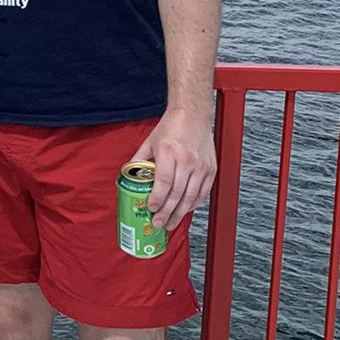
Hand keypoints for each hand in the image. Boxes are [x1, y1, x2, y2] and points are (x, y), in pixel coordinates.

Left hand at [129, 109, 214, 229]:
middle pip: (177, 193)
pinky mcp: (211, 169)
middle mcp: (187, 160)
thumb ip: (139, 160)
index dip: (157, 198)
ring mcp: (201, 166)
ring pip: (191, 196)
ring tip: (170, 223)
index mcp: (169, 152)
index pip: (164, 181)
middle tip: (159, 223)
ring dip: (180, 213)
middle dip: (167, 212)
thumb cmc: (171, 127)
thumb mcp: (149, 142)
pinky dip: (194, 204)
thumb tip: (128, 176)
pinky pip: (203, 192)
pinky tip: (185, 210)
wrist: (193, 115)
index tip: (151, 208)